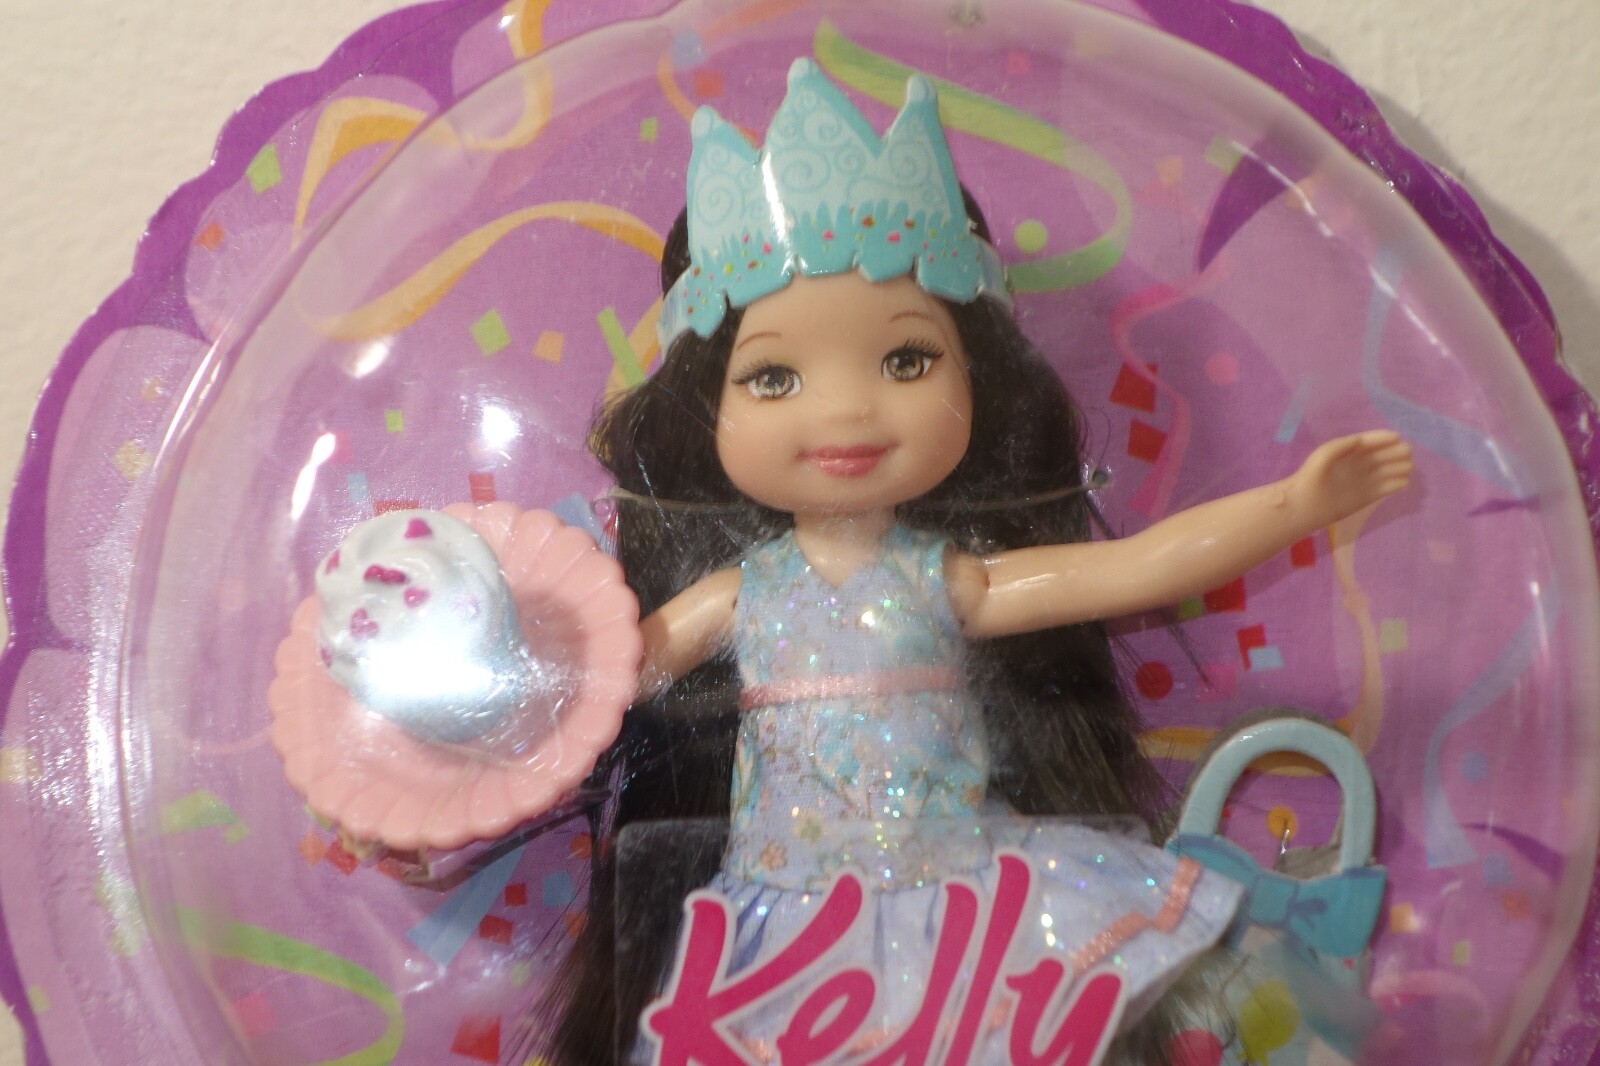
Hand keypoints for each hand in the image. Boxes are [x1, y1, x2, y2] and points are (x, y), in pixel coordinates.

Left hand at [1292, 430, 1413, 526]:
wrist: (1304, 506)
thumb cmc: (1310, 479)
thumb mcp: (1323, 456)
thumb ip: (1341, 446)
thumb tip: (1360, 439)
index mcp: (1348, 451)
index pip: (1370, 442)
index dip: (1384, 438)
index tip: (1398, 437)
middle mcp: (1359, 464)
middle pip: (1383, 455)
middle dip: (1396, 452)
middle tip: (1406, 453)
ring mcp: (1364, 480)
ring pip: (1388, 471)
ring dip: (1400, 467)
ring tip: (1407, 467)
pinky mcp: (1368, 496)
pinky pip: (1387, 488)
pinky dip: (1396, 484)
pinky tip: (1404, 482)